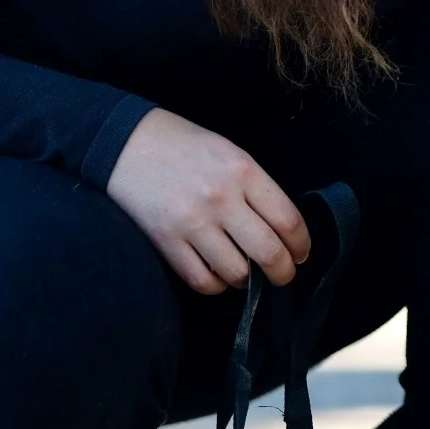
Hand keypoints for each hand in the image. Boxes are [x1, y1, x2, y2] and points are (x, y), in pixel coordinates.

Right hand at [106, 108, 311, 293]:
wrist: (127, 143)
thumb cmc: (187, 146)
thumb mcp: (232, 154)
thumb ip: (257, 189)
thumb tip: (281, 230)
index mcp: (244, 172)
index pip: (288, 220)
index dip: (302, 245)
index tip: (301, 254)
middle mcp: (222, 199)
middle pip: (268, 252)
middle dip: (284, 272)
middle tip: (284, 275)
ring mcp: (192, 223)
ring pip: (236, 272)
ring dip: (248, 280)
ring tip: (248, 274)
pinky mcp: (165, 241)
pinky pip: (201, 280)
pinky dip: (216, 285)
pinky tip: (219, 276)